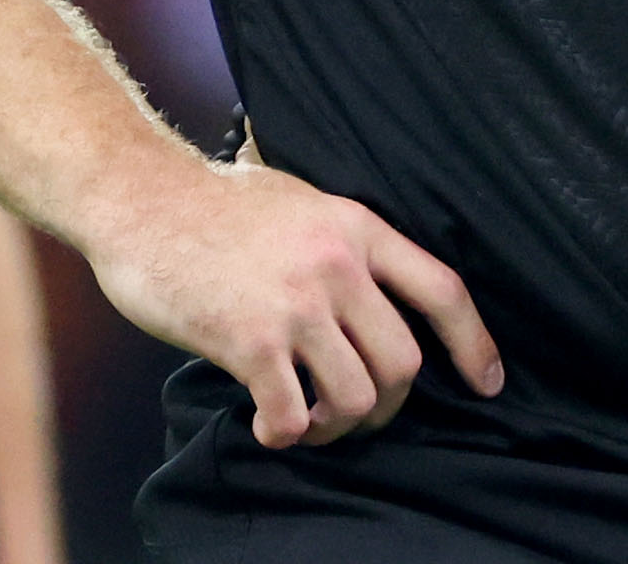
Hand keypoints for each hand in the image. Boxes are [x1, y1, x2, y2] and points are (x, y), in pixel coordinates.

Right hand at [81, 153, 501, 448]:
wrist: (141, 199)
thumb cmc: (213, 199)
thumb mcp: (299, 194)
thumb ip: (341, 235)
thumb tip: (372, 273)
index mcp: (357, 227)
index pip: (443, 290)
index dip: (474, 344)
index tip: (486, 383)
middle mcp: (337, 266)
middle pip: (404, 363)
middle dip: (388, 404)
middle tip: (354, 412)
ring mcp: (295, 305)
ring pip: (357, 398)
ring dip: (337, 425)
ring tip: (308, 418)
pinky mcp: (249, 340)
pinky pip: (292, 416)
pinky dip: (285, 433)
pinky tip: (267, 423)